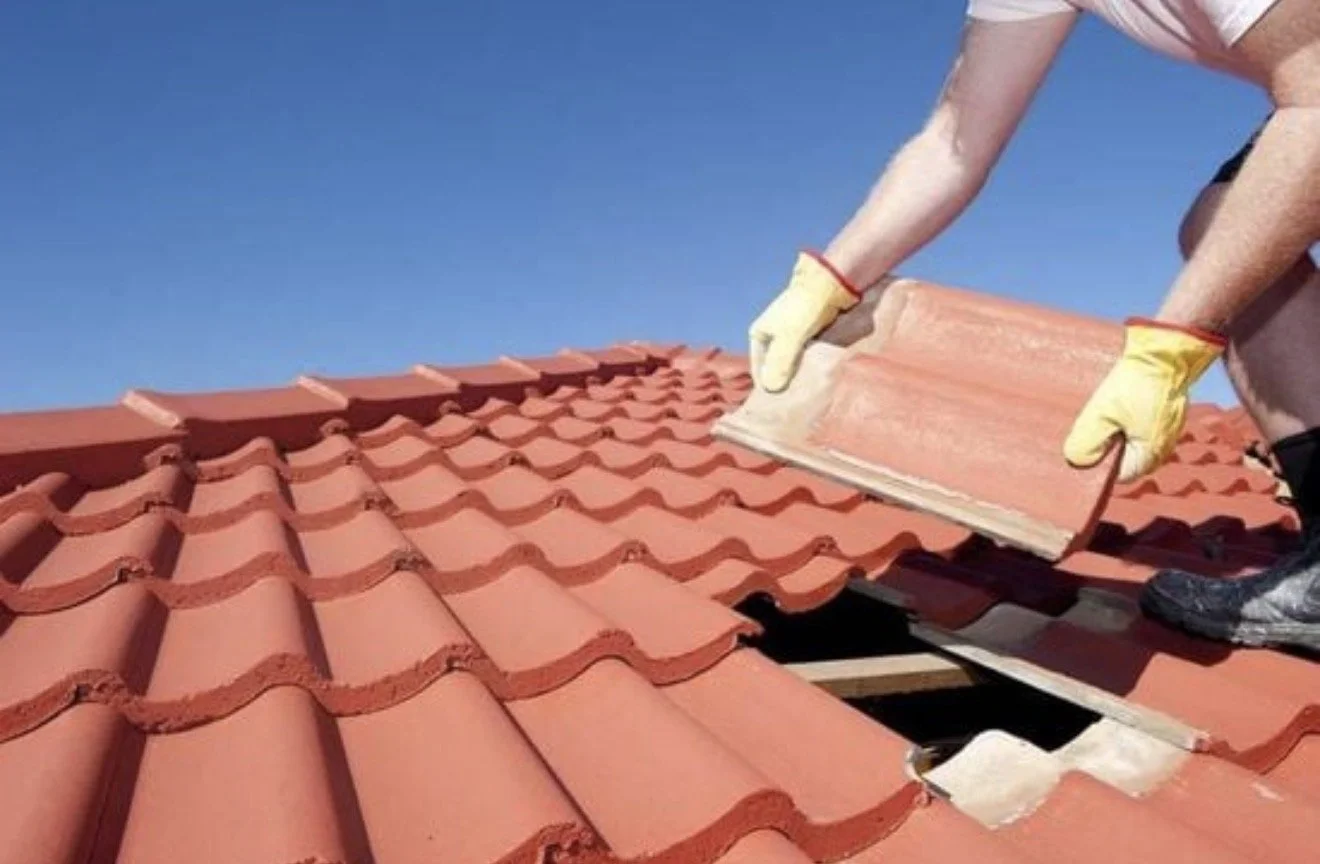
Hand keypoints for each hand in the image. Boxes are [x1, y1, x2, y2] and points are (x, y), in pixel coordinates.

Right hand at [749, 251, 860, 391]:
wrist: (830, 284)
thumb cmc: (805, 309)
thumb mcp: (790, 338)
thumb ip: (780, 363)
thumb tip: (771, 389)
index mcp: (759, 334)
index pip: (759, 369)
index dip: (768, 385)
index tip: (780, 403)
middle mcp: (772, 334)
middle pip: (775, 366)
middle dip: (784, 381)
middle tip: (795, 400)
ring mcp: (790, 334)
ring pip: (791, 361)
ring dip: (798, 373)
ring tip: (807, 391)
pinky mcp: (807, 333)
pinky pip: (805, 354)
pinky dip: (809, 364)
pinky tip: (817, 375)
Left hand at [1064, 318, 1225, 481]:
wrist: (1165, 352)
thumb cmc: (1136, 383)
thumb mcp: (1103, 413)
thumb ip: (1088, 442)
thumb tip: (1077, 461)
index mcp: (1149, 455)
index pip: (1117, 476)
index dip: (1097, 466)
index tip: (1082, 448)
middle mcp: (1162, 448)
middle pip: (1124, 460)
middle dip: (1105, 449)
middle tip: (1088, 429)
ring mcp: (1166, 432)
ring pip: (1131, 442)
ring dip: (1114, 433)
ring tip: (1100, 415)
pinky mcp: (1164, 416)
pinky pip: (1139, 427)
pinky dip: (1125, 421)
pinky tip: (1113, 407)